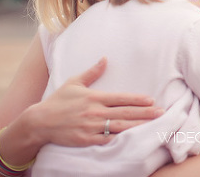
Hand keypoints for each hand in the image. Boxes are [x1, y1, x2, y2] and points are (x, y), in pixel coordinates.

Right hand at [28, 57, 163, 146]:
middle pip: (124, 113)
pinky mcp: (86, 140)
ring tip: (152, 124)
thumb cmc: (57, 101)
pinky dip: (120, 139)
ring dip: (137, 126)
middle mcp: (94, 112)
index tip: (151, 100)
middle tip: (161, 112)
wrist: (38, 122)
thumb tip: (105, 59)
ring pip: (119, 127)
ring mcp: (91, 127)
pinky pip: (106, 140)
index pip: (121, 98)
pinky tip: (133, 138)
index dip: (137, 99)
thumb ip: (92, 72)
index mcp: (94, 98)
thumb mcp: (74, 83)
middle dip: (144, 113)